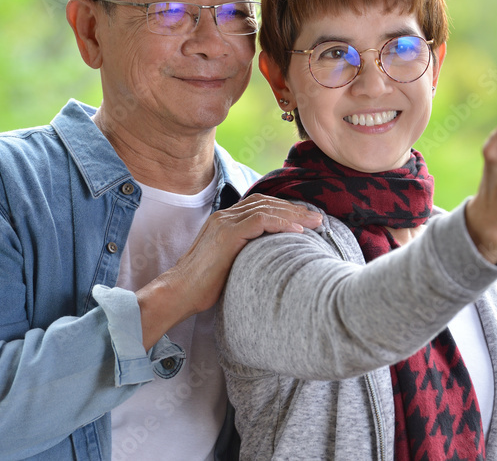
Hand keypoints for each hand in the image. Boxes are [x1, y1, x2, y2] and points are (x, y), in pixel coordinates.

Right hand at [136, 194, 322, 348]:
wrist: (178, 293)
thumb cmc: (202, 286)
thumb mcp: (229, 264)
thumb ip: (246, 253)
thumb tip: (272, 259)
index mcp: (225, 221)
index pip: (261, 205)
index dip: (285, 209)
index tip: (306, 220)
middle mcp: (225, 216)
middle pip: (267, 203)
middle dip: (295, 209)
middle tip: (318, 218)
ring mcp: (225, 223)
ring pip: (266, 208)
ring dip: (294, 214)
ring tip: (315, 222)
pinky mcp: (227, 234)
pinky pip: (260, 221)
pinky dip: (282, 223)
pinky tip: (298, 231)